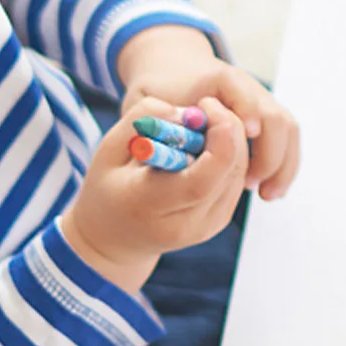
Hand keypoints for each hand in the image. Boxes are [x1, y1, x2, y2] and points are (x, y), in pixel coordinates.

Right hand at [61, 94, 249, 293]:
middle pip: (228, 172)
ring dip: (231, 140)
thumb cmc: (108, 187)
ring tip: (203, 124)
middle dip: (228, 129)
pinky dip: (230, 154)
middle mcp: (184, 225)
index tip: (208, 107)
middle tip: (208, 105)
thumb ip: (142, 120)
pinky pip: (236, 178)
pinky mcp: (219, 221)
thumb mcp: (109, 149)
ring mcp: (206, 228)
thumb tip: (188, 112)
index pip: (200, 180)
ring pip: (238, 172)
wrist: (114, 240)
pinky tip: (208, 143)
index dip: (218, 141)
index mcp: (149, 207)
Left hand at [117, 26, 300, 200]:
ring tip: (266, 195)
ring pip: (287, 129)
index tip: (246, 135)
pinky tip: (270, 191)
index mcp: (218, 78)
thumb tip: (173, 142)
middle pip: (273, 115)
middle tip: (250, 183)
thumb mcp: (147, 100)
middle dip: (268, 152)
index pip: (241, 91)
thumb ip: (154, 118)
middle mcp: (247, 86)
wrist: (176, 70)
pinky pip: (287, 139)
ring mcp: (261, 101)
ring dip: (281, 164)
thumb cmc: (160, 90)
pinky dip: (284, 166)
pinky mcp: (266, 117)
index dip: (247, 111)